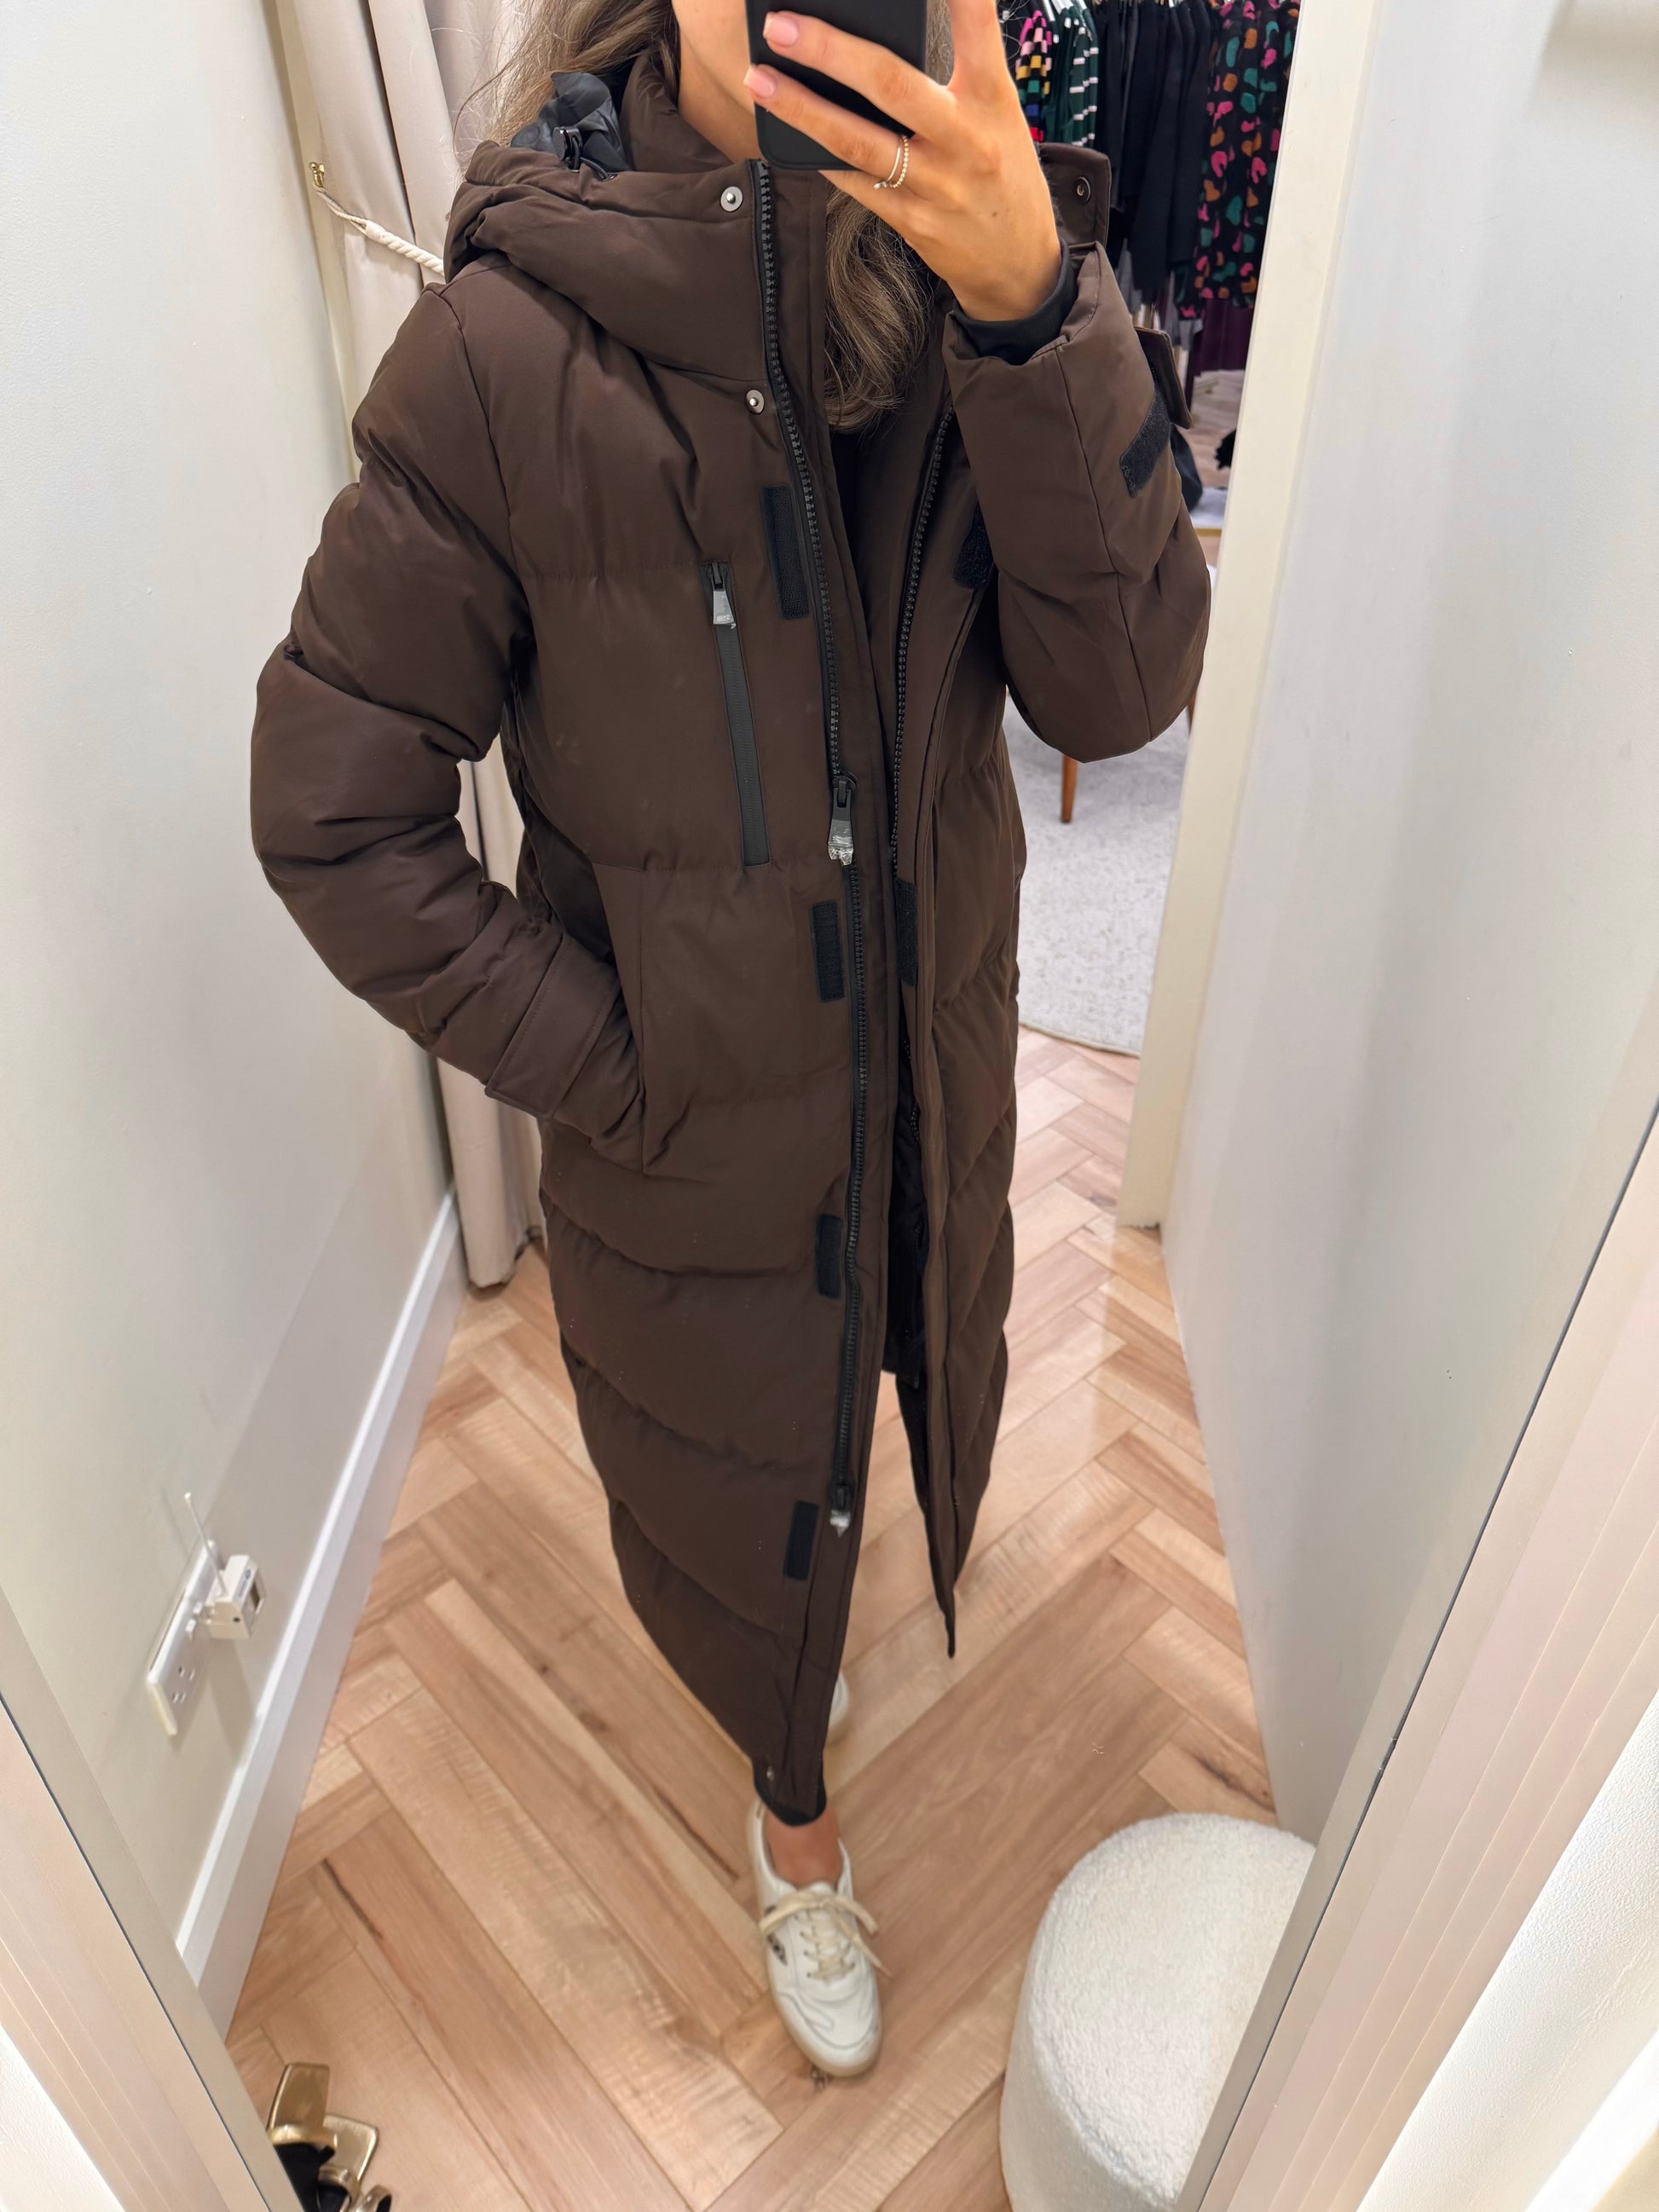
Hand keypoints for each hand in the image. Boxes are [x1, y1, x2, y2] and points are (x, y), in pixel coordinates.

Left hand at [744, 0, 1062, 322]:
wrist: (1018, 263)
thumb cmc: (1003, 173)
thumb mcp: (998, 113)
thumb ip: (960, 71)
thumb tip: (886, 36)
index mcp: (992, 98)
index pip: (978, 26)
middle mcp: (966, 138)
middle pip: (891, 84)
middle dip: (830, 52)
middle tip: (781, 26)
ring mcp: (936, 184)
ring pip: (858, 141)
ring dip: (802, 109)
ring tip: (759, 80)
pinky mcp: (913, 221)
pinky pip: (856, 183)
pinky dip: (820, 156)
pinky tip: (788, 133)